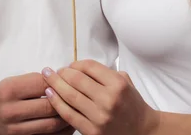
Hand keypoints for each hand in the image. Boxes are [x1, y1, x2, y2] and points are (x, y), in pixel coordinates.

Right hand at [0, 72, 72, 134]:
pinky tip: (69, 124)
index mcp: (10, 90)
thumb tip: (63, 80)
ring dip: (67, 117)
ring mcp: (16, 129)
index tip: (68, 79)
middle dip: (66, 100)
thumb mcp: (15, 81)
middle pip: (48, 106)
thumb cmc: (4, 93)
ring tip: (78, 109)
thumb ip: (36, 81)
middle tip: (78, 94)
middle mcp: (12, 110)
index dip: (58, 81)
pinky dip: (61, 132)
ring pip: (50, 125)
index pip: (42, 84)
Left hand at [42, 60, 159, 134]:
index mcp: (118, 84)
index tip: (70, 65)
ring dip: (55, 85)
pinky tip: (50, 95)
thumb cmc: (132, 104)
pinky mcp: (93, 132)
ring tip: (47, 79)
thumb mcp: (125, 81)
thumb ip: (104, 72)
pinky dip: (57, 103)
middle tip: (53, 71)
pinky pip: (69, 115)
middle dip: (61, 73)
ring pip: (70, 96)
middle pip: (76, 79)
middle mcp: (109, 99)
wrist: (142, 130)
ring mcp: (100, 117)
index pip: (89, 66)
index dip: (75, 63)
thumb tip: (78, 67)